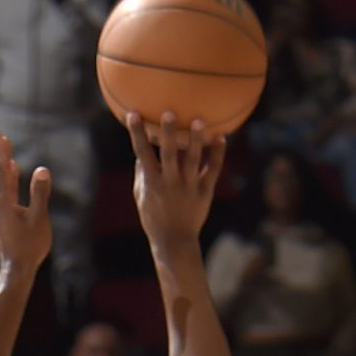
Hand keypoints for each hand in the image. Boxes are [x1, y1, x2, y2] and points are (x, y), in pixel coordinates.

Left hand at [0, 127, 53, 275]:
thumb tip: (42, 170)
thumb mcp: (39, 219)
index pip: (2, 169)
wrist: (17, 268)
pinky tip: (10, 170)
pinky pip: (1, 189)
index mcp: (4, 201)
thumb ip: (39, 193)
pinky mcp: (1, 215)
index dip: (1, 150)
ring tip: (0, 146)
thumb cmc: (30, 246)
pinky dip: (4, 176)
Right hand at [126, 110, 225, 254]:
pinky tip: (222, 137)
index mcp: (152, 182)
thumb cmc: (154, 218)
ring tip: (200, 121)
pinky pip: (213, 171)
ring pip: (194, 161)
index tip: (133, 114)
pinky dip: (218, 154)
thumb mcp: (141, 197)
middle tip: (168, 113)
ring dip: (196, 140)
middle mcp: (171, 183)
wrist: (174, 242)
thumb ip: (142, 174)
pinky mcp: (205, 192)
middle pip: (170, 154)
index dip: (137, 133)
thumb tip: (142, 152)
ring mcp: (189, 187)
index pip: (142, 153)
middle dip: (168, 134)